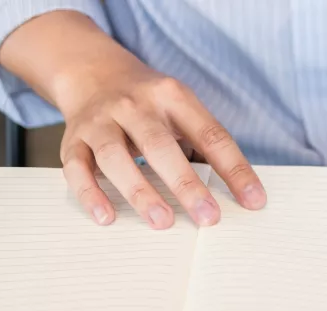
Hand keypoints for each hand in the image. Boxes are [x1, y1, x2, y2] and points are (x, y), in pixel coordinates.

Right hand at [55, 60, 265, 227]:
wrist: (92, 72)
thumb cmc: (149, 105)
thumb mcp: (181, 109)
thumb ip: (204, 144)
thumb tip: (239, 194)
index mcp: (173, 96)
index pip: (210, 134)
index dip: (234, 169)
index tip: (254, 201)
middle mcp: (134, 105)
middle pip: (160, 145)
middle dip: (186, 184)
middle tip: (209, 218)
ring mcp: (101, 122)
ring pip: (116, 156)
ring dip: (139, 191)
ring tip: (162, 222)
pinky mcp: (72, 139)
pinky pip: (77, 168)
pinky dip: (89, 193)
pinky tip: (107, 217)